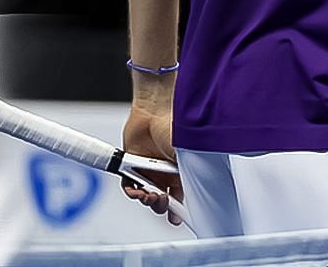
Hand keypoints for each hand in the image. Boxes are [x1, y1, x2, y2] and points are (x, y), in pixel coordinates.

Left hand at [120, 99, 182, 222]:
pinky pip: (129, 186)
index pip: (182, 195)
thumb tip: (198, 193)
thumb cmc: (175, 125)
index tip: (177, 218)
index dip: (179, 209)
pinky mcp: (131, 164)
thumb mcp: (190, 154)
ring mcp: (148, 169)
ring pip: (146, 195)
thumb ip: (193, 175)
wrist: (154, 110)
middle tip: (163, 202)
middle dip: (162, 206)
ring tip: (149, 196)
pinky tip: (138, 190)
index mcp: (182, 170)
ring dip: (147, 200)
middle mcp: (165, 172)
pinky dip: (132, 192)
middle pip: (163, 199)